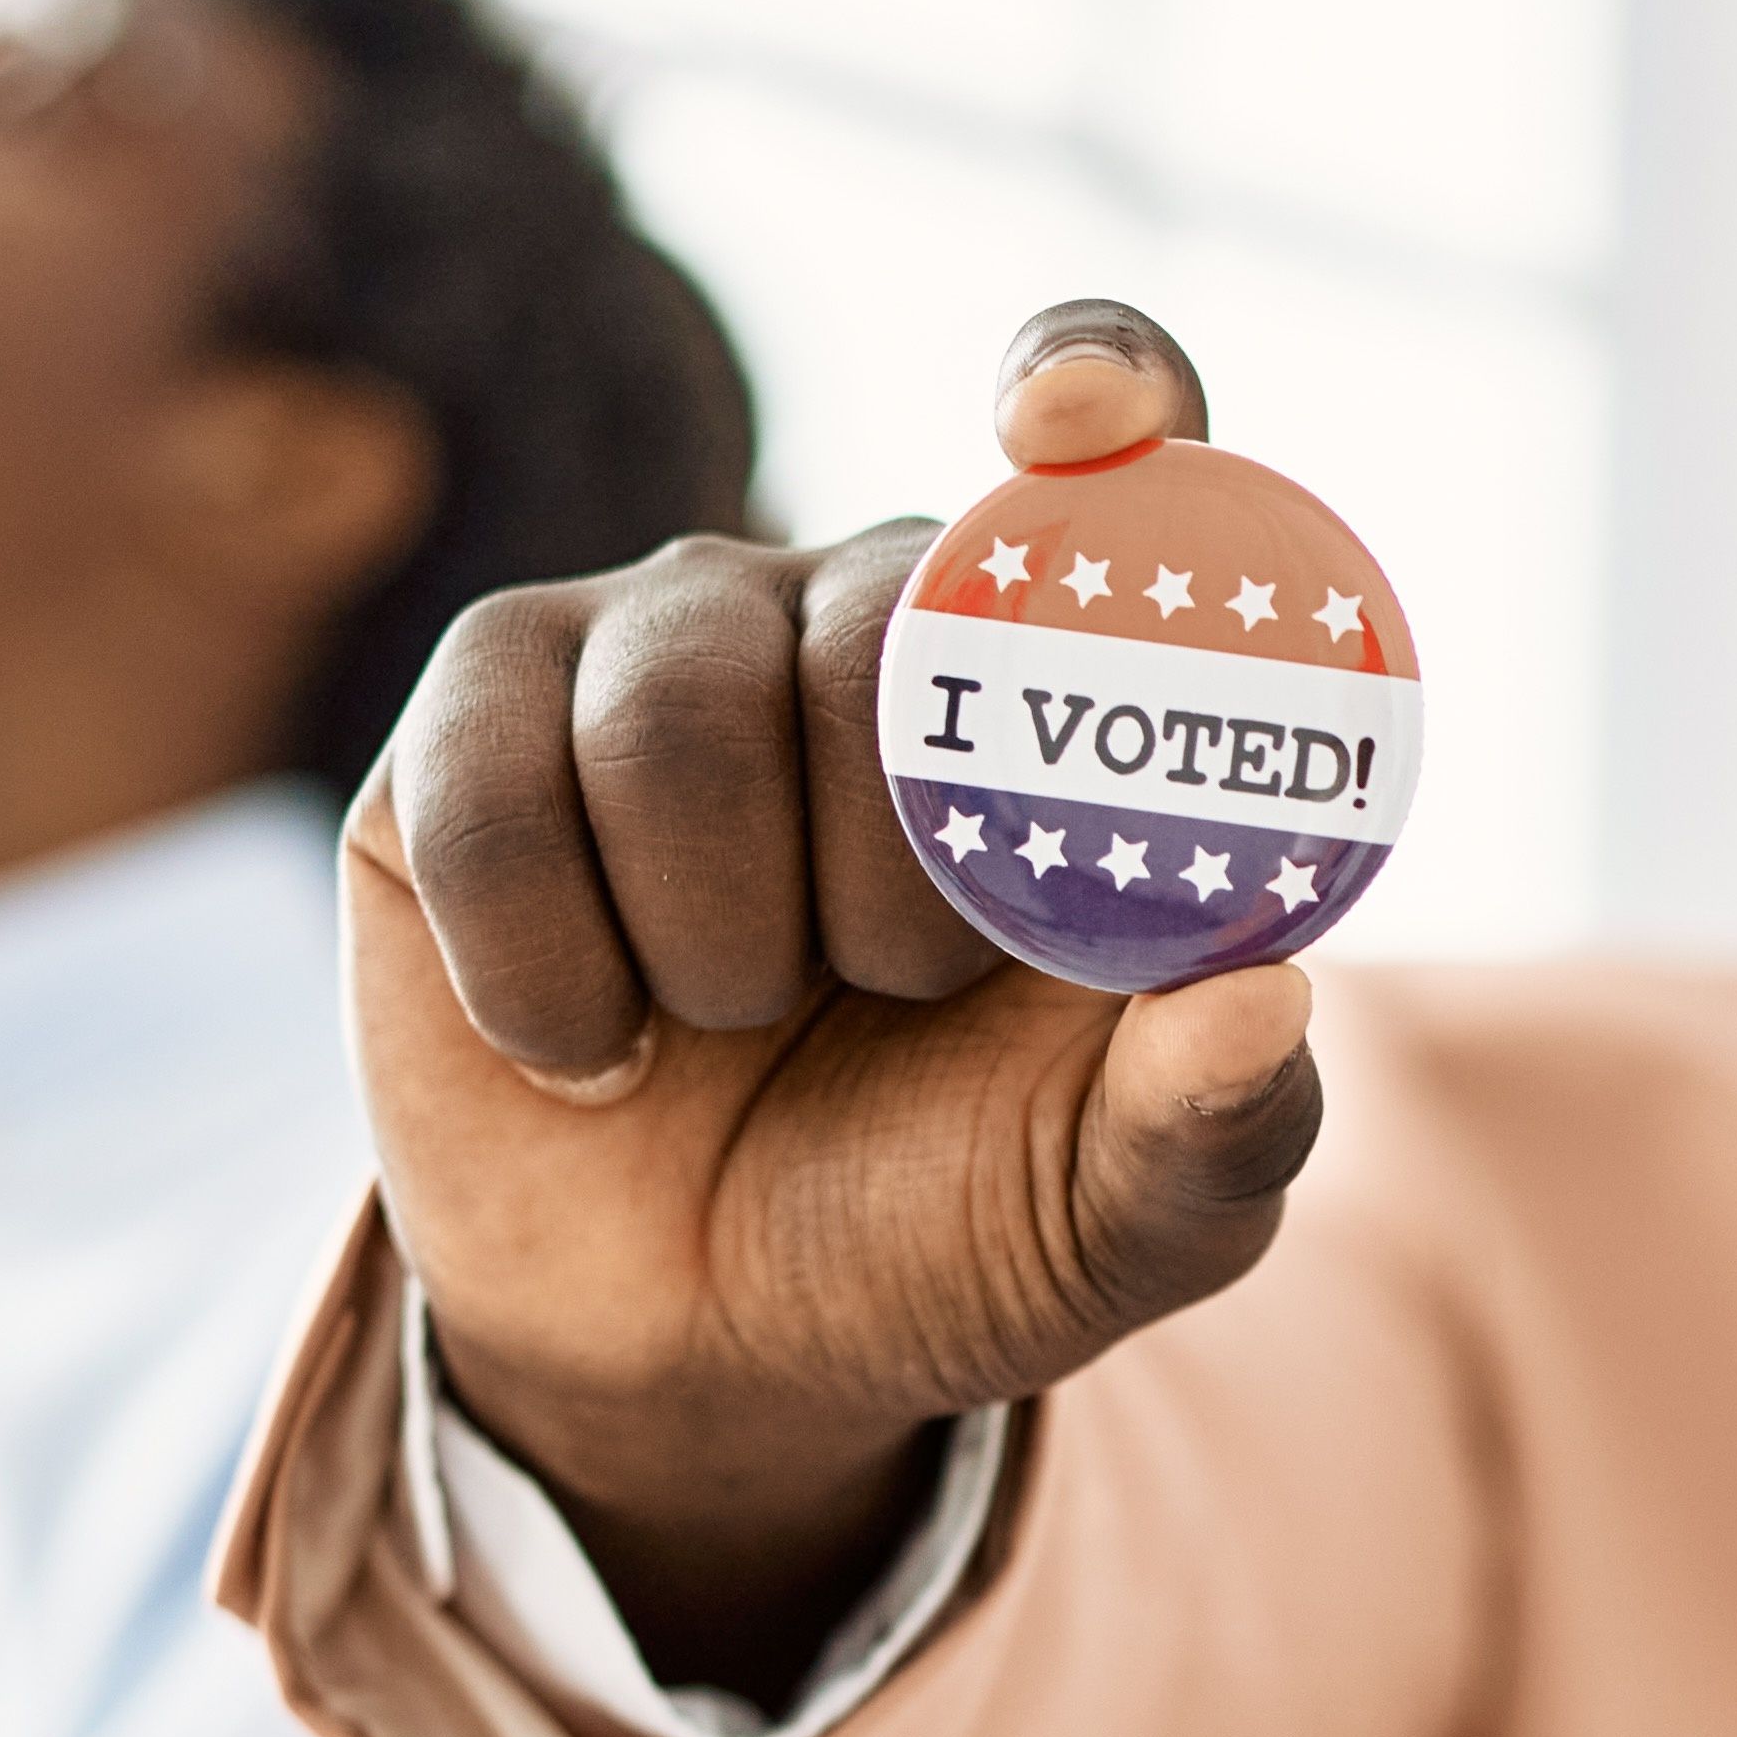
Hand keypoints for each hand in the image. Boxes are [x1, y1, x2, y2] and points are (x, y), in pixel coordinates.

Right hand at [351, 303, 1323, 1701]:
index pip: (1108, 439)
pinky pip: (497, 803)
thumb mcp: (1118, 1214)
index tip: (1074, 419)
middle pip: (877, 631)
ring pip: (677, 718)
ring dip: (723, 946)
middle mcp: (862, 614)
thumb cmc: (945, 1224)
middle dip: (894, 880)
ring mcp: (660, 645)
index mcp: (1060, 686)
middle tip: (887, 989)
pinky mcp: (476, 718)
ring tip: (738, 1017)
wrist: (710, 1351)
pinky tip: (591, 1046)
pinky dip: (557, 980)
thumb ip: (1214, 1123)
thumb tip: (1260, 1001)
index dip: (1096, 385)